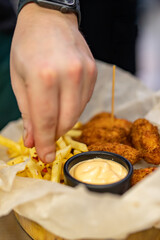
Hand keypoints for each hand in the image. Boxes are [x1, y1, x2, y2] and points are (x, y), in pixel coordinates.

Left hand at [10, 3, 96, 162]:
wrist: (49, 19)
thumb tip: (33, 140)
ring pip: (77, 113)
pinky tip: (63, 100)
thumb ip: (28, 112)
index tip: (45, 157)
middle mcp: (69, 75)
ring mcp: (85, 74)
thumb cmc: (28, 47)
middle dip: (55, 135)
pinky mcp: (94, 73)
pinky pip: (84, 101)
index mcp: (44, 76)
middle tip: (45, 138)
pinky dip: (72, 108)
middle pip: (66, 120)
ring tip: (52, 117)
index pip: (46, 120)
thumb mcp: (19, 79)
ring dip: (64, 121)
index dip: (45, 143)